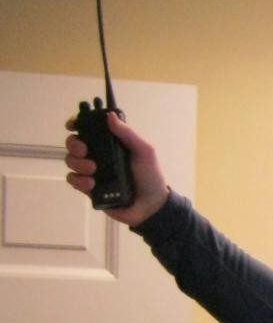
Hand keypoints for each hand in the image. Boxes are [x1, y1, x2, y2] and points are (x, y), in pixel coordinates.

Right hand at [63, 111, 169, 226]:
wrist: (151, 206)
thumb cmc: (151, 176)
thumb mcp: (144, 151)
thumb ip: (128, 134)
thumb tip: (110, 116)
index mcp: (109, 143)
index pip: (88, 129)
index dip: (76, 124)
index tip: (73, 126)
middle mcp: (98, 155)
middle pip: (73, 143)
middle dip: (74, 144)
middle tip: (85, 151)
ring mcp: (92, 172)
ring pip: (71, 161)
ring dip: (77, 163)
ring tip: (93, 170)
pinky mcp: (89, 188)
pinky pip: (73, 180)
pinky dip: (78, 180)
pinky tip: (91, 184)